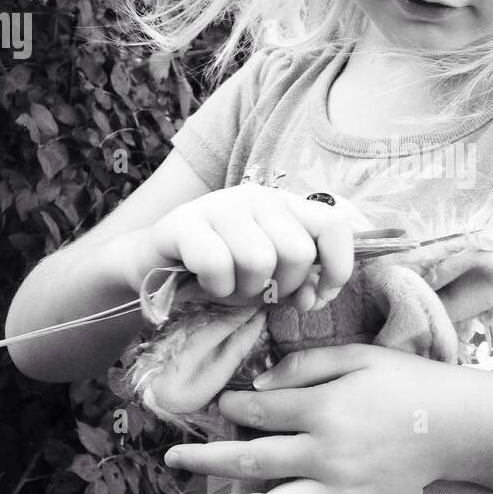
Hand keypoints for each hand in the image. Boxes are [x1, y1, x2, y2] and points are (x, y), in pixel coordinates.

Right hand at [117, 184, 353, 311]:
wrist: (155, 265)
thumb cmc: (222, 272)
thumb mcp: (271, 281)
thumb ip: (303, 284)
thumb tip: (319, 296)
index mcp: (286, 206)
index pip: (333, 226)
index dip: (337, 267)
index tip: (319, 296)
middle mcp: (258, 196)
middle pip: (298, 252)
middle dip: (282, 287)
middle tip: (258, 291)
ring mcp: (221, 204)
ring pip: (259, 260)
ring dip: (244, 290)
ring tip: (229, 286)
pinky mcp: (185, 220)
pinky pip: (217, 263)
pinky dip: (215, 287)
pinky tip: (206, 282)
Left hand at [162, 345, 492, 493]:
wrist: (457, 424)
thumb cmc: (407, 382)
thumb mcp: (358, 355)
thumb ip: (305, 364)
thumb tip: (258, 387)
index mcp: (327, 409)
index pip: (259, 413)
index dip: (230, 409)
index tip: (217, 406)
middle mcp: (328, 455)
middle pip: (251, 463)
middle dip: (205, 461)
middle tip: (172, 459)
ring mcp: (341, 491)